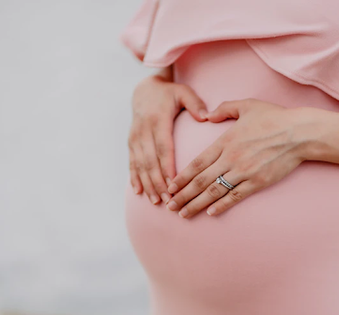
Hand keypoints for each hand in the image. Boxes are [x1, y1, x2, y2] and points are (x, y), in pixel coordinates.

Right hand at [128, 74, 208, 204]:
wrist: (144, 90)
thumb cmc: (169, 93)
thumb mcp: (183, 92)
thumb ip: (195, 104)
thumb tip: (206, 117)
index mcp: (158, 120)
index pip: (163, 147)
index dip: (167, 166)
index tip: (174, 183)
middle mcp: (144, 131)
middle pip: (151, 161)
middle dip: (158, 182)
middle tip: (168, 200)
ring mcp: (135, 138)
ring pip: (140, 165)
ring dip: (147, 184)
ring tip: (156, 201)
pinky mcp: (131, 143)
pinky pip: (132, 162)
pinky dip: (134, 178)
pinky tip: (138, 192)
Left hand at [164, 98, 309, 217]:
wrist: (299, 133)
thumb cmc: (274, 117)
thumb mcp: (247, 105)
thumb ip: (224, 108)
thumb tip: (208, 115)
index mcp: (225, 141)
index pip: (197, 163)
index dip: (182, 177)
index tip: (170, 187)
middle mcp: (231, 158)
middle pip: (201, 181)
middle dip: (183, 195)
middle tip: (169, 206)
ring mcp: (244, 172)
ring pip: (214, 192)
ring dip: (197, 204)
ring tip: (183, 214)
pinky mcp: (258, 182)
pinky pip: (236, 196)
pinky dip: (222, 205)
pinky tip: (211, 213)